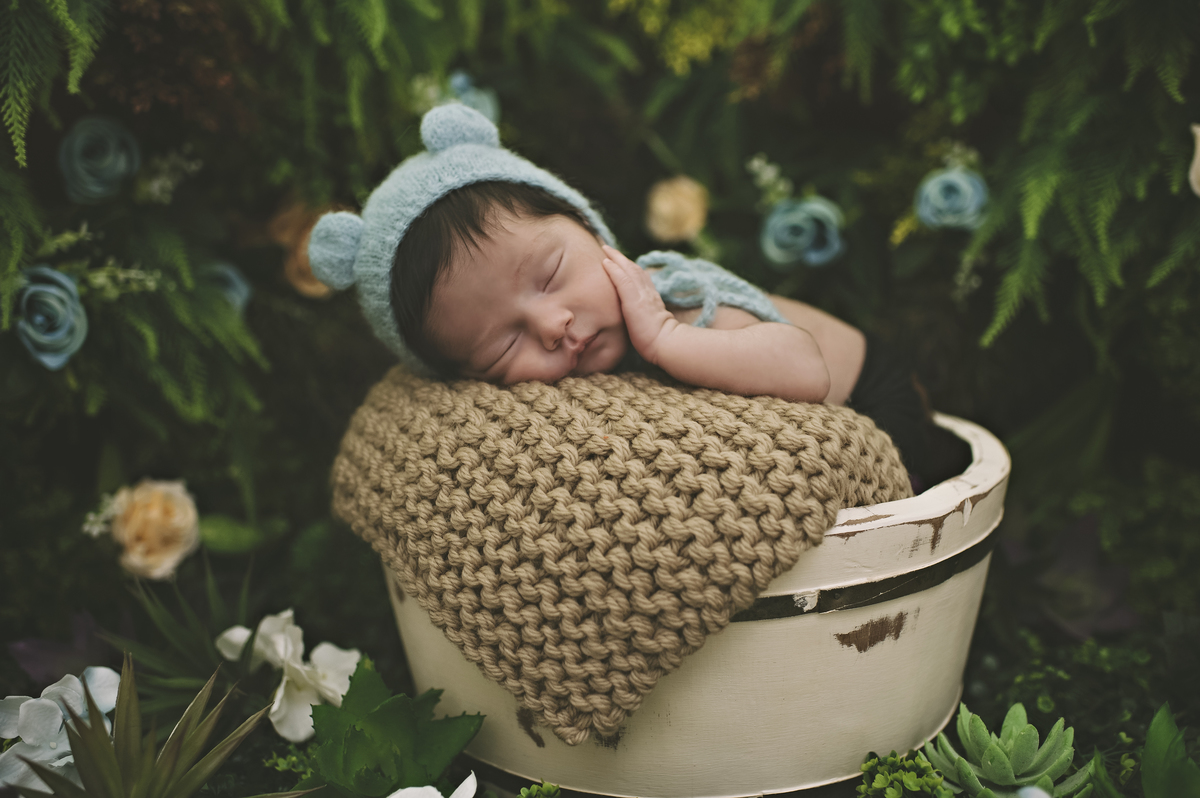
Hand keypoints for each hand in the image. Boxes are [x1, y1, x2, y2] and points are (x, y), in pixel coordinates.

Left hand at [600, 244, 679, 364]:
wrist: (666, 343)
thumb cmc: (659, 342)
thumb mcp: (652, 326)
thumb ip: (645, 319)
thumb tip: (638, 323)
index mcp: (652, 299)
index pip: (640, 278)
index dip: (630, 268)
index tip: (620, 261)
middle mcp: (648, 293)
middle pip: (634, 269)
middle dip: (621, 258)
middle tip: (609, 249)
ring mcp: (641, 295)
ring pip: (628, 270)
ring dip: (616, 258)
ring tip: (606, 250)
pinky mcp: (634, 300)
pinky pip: (622, 280)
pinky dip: (613, 269)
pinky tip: (605, 262)